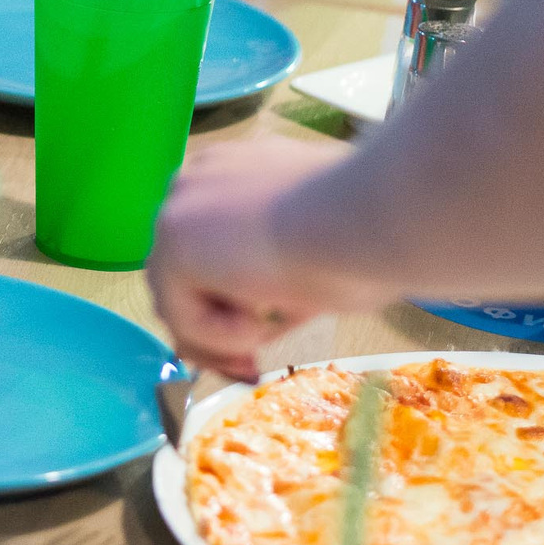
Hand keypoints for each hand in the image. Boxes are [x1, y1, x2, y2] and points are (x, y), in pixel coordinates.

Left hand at [145, 137, 376, 378]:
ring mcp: (179, 208)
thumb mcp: (315, 256)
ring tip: (267, 336)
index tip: (258, 342)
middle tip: (249, 370)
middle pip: (179, 276)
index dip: (227, 303)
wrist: (368, 216)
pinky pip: (184, 316)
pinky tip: (262, 318)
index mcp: (233, 174)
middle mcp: (198, 183)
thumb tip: (260, 311)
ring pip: (179, 301)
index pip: (206, 249)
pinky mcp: (175, 243)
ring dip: (223, 335)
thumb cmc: (367, 232)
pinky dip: (224, 335)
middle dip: (213, 332)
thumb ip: (275, 273)